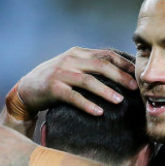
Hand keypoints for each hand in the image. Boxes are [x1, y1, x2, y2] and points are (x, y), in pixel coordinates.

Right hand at [11, 47, 136, 116]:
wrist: (27, 89)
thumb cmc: (56, 80)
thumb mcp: (73, 66)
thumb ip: (91, 65)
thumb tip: (119, 72)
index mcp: (79, 53)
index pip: (106, 54)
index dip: (123, 63)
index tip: (137, 73)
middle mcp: (71, 60)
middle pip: (101, 65)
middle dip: (120, 76)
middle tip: (134, 88)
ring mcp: (61, 73)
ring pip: (88, 81)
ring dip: (105, 91)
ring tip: (119, 101)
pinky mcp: (53, 88)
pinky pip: (73, 97)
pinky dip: (87, 104)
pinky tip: (98, 112)